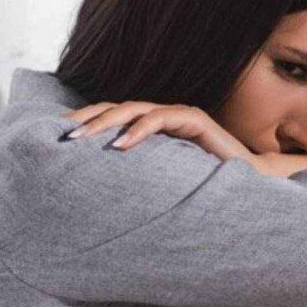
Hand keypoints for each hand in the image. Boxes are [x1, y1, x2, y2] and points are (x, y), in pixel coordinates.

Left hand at [62, 101, 278, 174]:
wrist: (250, 187)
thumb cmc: (201, 189)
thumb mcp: (158, 184)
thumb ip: (134, 181)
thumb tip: (94, 198)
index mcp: (148, 129)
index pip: (109, 118)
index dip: (83, 123)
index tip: (56, 138)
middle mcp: (159, 117)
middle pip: (113, 109)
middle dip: (85, 120)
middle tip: (60, 136)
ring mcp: (177, 115)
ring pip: (132, 109)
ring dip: (103, 122)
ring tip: (79, 138)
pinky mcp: (195, 120)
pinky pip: (161, 118)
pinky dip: (138, 130)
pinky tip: (119, 145)